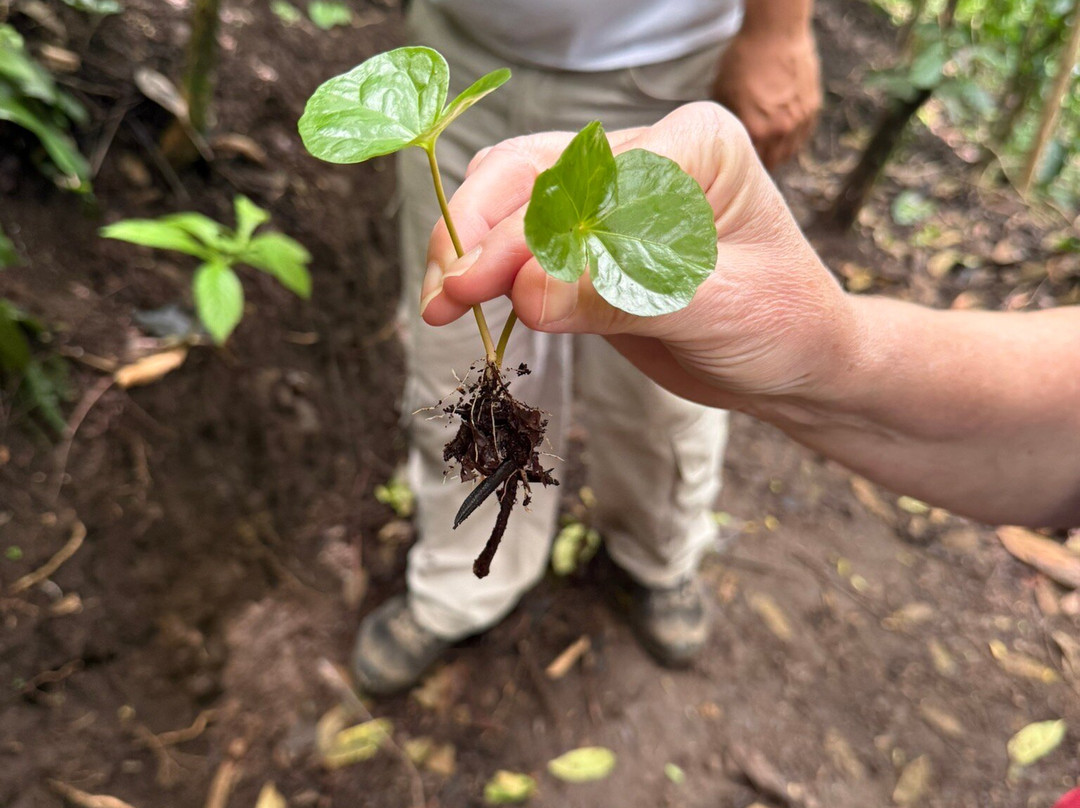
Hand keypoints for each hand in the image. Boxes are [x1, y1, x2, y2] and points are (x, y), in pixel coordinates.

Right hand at [420, 102, 856, 412]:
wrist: (792, 364)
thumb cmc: (782, 326)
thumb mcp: (716, 310)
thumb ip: (621, 294)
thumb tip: (527, 295)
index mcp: (694, 144)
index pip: (588, 177)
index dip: (533, 232)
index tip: (499, 292)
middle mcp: (645, 155)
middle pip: (532, 173)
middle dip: (481, 233)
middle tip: (446, 297)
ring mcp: (609, 197)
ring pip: (512, 200)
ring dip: (468, 249)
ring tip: (441, 305)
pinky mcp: (588, 242)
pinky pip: (522, 245)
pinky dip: (488, 272)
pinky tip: (463, 303)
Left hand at [711, 27, 821, 168]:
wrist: (775, 33)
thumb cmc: (743, 59)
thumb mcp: (721, 93)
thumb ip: (727, 121)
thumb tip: (724, 137)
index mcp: (757, 131)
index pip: (749, 165)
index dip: (741, 168)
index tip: (735, 169)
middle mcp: (782, 131)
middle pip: (771, 164)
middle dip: (759, 166)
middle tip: (749, 165)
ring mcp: (800, 120)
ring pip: (789, 152)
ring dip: (777, 156)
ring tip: (765, 154)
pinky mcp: (813, 108)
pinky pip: (803, 136)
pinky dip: (792, 141)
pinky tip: (782, 138)